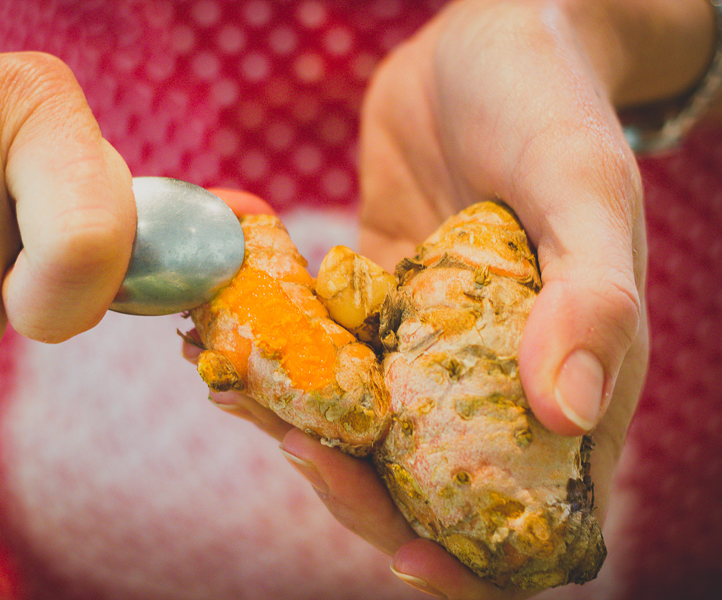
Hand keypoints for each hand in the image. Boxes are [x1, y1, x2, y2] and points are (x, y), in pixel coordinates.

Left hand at [188, 1, 715, 596]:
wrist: (480, 42)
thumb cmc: (550, 103)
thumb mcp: (583, 187)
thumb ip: (590, 297)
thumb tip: (568, 411)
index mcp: (567, 374)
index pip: (530, 511)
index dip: (475, 560)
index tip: (402, 551)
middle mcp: (492, 374)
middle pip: (424, 482)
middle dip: (355, 485)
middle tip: (294, 443)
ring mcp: (425, 342)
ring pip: (358, 422)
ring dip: (295, 421)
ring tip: (234, 385)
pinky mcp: (373, 302)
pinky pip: (320, 351)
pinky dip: (272, 354)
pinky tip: (220, 337)